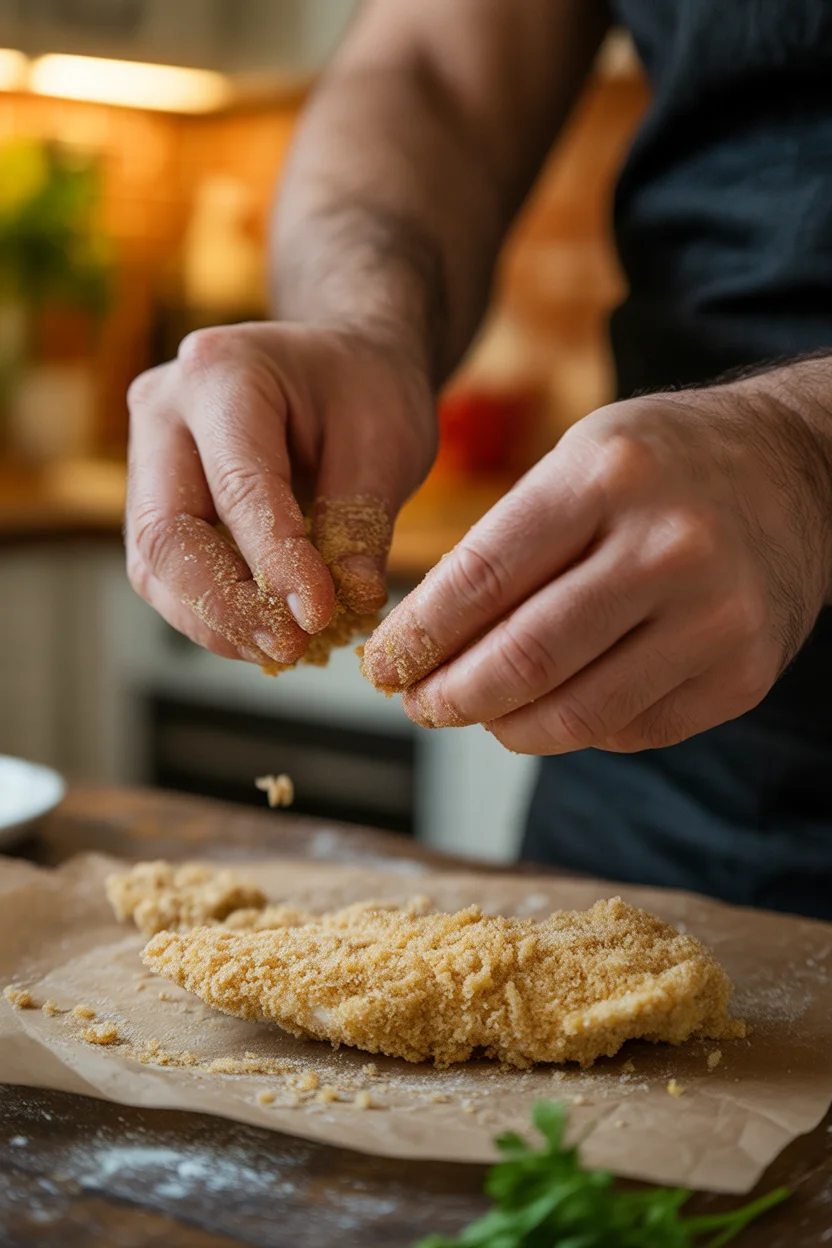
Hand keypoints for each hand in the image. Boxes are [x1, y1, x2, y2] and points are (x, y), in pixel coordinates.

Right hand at [126, 323, 435, 663]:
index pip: (239, 486)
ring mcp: (149, 457)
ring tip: (284, 649)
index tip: (317, 615)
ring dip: (216, 621)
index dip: (276, 562)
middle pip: (166, 532)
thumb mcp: (387, 441)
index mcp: (221, 373)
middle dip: (226, 605)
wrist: (341, 366)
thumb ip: (363, 519)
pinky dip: (215, 613)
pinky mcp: (156, 501)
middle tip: (290, 647)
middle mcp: (164, 411)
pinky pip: (168, 573)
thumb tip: (352, 601)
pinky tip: (265, 634)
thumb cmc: (366, 390)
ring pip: (155, 564)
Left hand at [362, 380, 831, 752]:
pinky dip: (575, 727)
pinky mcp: (742, 674)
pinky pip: (629, 730)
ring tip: (476, 713)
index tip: (383, 665)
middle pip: (523, 659)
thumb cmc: (664, 464)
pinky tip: (554, 704)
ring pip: (574, 714)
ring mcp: (715, 618)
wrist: (797, 472)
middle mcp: (668, 547)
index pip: (480, 579)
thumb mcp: (579, 459)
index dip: (417, 637)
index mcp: (607, 476)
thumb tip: (423, 640)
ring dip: (504, 727)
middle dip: (448, 697)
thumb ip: (506, 543)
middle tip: (417, 705)